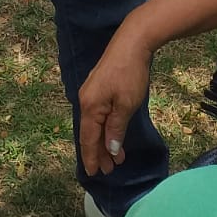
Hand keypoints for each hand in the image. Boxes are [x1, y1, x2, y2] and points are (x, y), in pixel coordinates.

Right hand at [78, 26, 153, 174]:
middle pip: (89, 133)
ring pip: (95, 124)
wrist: (132, 42)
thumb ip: (116, 129)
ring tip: (116, 158)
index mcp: (89, 106)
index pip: (88, 139)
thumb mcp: (126, 105)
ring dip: (104, 141)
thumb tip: (110, 149)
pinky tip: (114, 133)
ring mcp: (91, 93)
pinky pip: (98, 114)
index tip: (95, 174)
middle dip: (99, 152)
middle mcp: (85, 100)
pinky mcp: (98, 87)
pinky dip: (105, 127)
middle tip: (110, 170)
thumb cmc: (130, 74)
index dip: (91, 157)